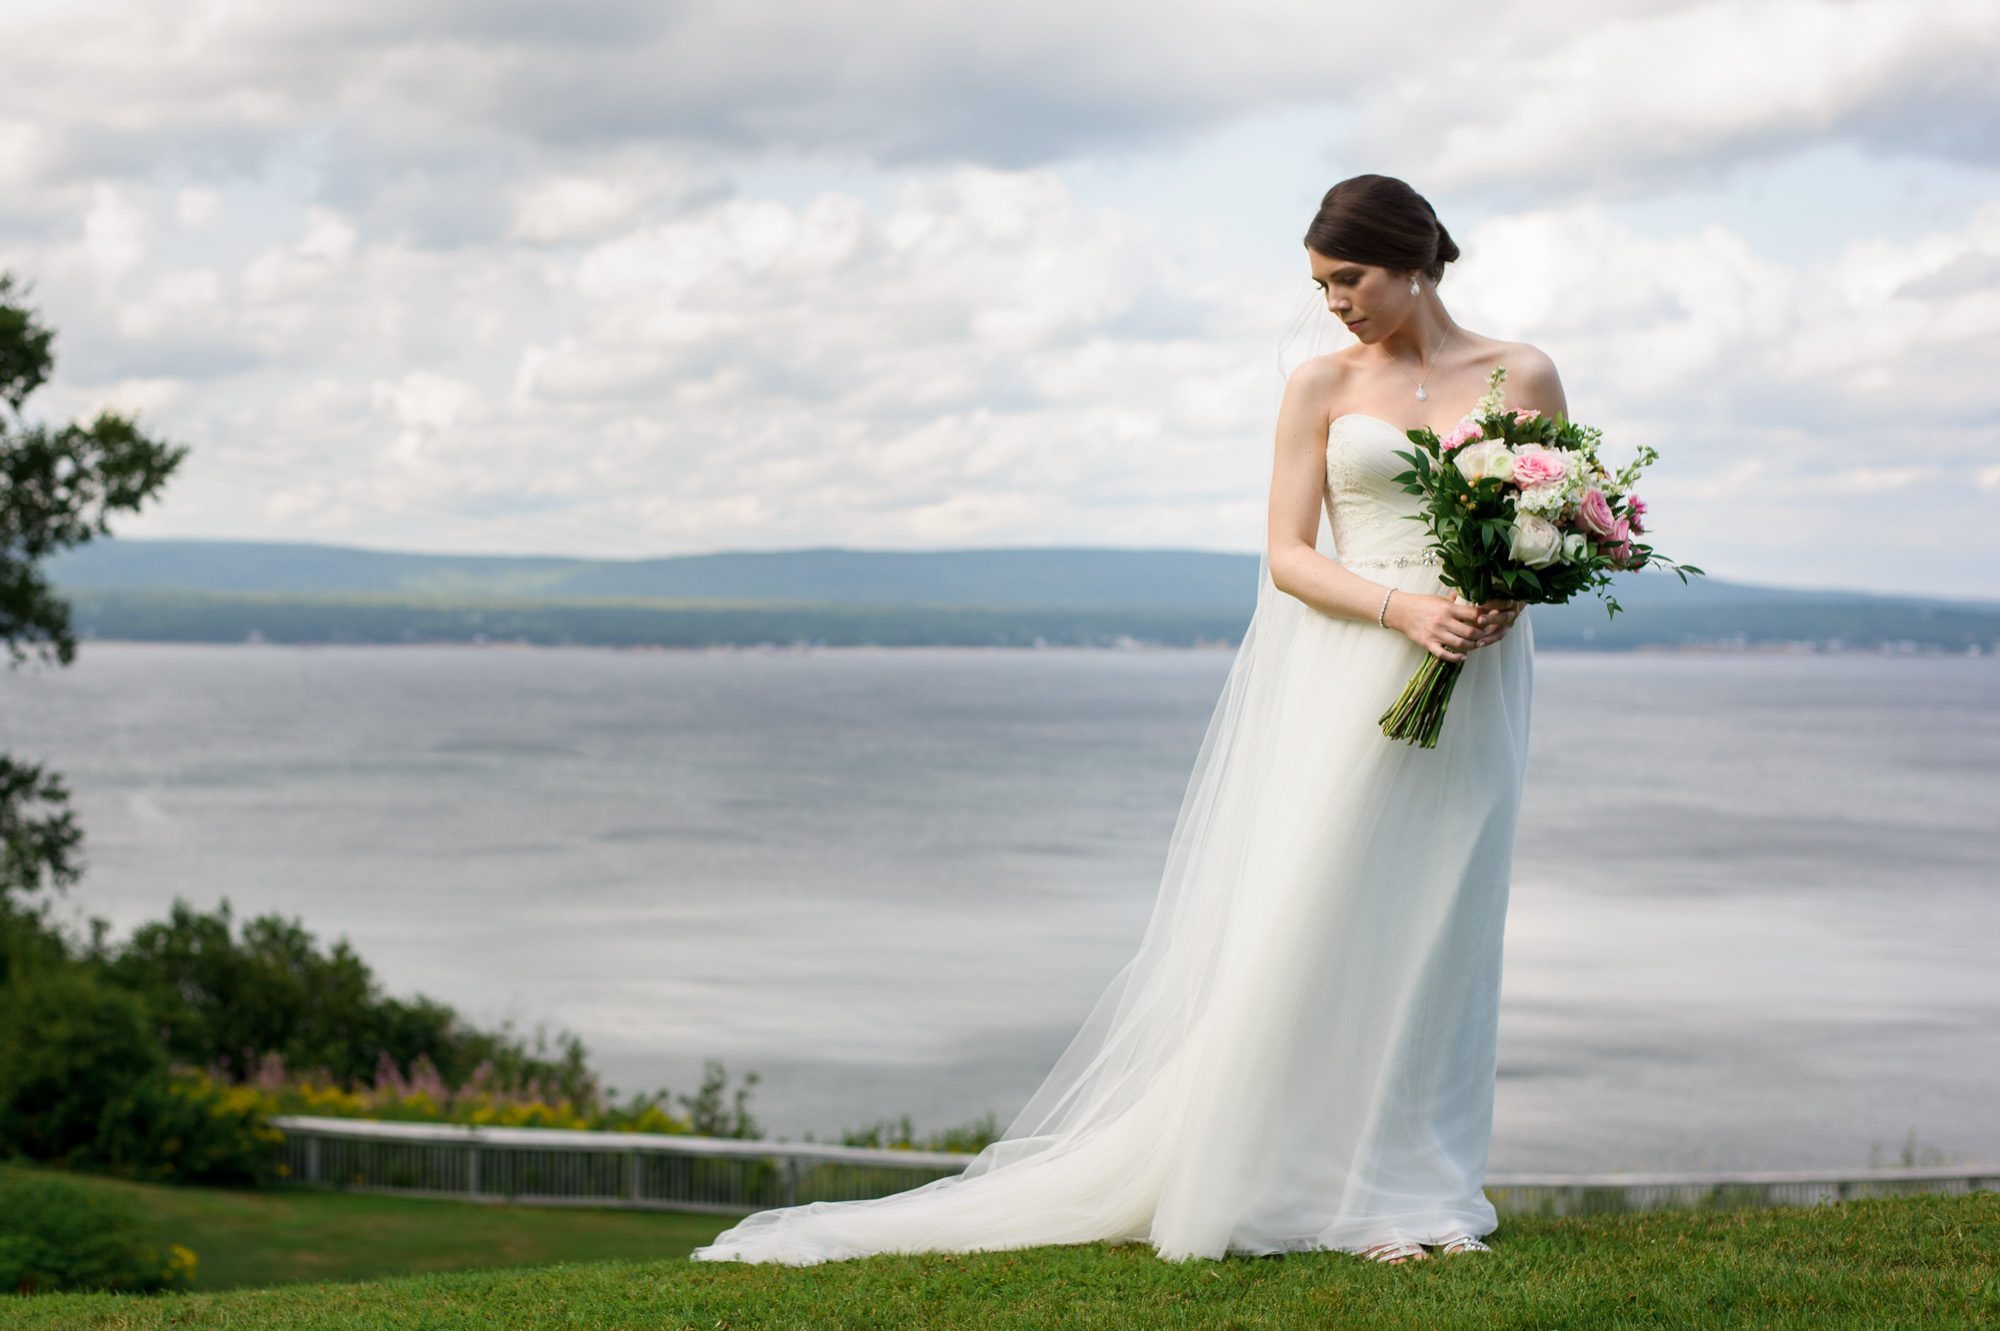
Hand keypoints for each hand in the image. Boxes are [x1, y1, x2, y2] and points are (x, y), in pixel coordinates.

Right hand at [1385, 590, 1524, 661]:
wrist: (1400, 611)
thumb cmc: (1421, 603)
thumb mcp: (1438, 598)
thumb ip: (1453, 600)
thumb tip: (1466, 597)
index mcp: (1448, 608)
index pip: (1474, 614)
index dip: (1486, 619)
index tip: (1491, 621)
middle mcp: (1444, 621)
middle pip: (1471, 632)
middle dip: (1482, 636)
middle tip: (1486, 636)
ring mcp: (1436, 633)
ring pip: (1461, 644)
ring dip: (1472, 647)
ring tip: (1476, 645)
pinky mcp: (1428, 643)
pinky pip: (1444, 654)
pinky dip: (1456, 658)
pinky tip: (1463, 657)